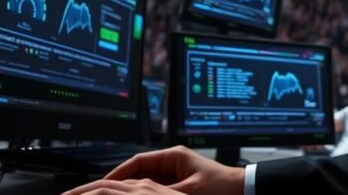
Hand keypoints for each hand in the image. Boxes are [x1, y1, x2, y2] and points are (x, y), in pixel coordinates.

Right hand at [63, 147, 244, 194]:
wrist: (245, 192)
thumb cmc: (223, 187)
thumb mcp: (187, 192)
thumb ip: (160, 194)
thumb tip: (138, 193)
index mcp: (174, 156)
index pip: (137, 161)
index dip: (117, 172)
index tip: (101, 183)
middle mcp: (174, 162)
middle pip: (139, 172)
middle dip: (122, 183)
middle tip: (103, 192)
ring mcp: (178, 174)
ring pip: (147, 183)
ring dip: (134, 191)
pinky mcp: (183, 186)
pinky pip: (159, 191)